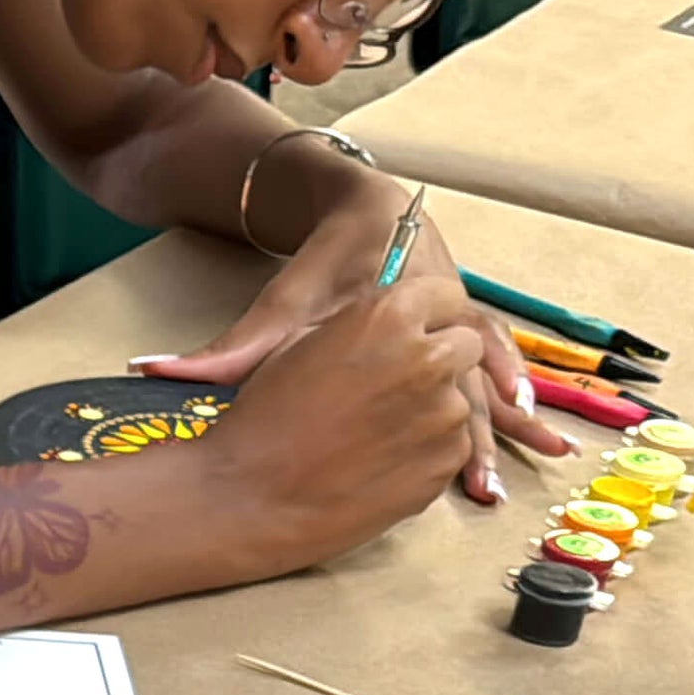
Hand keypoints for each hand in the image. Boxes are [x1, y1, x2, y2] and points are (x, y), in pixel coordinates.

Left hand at [139, 195, 574, 502]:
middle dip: (486, 425)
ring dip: (512, 416)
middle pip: (472, 370)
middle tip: (484, 482)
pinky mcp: (466, 332)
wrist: (364, 212)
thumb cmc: (321, 263)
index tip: (450, 426)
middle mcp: (446, 306)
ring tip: (541, 456)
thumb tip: (151, 371)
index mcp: (405, 294)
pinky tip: (530, 428)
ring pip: (494, 371)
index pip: (431, 343)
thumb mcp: (279, 305)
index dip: (440, 387)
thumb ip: (226, 348)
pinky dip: (511, 396)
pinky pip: (495, 366)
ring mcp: (462, 320)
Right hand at [193, 274, 492, 577]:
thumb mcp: (288, 352)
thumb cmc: (261, 421)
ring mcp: (445, 414)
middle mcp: (428, 358)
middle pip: (463, 346)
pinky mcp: (446, 462)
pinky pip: (450, 445)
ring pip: (459, 399)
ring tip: (372, 432)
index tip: (409, 332)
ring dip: (429, 408)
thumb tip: (367, 328)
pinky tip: (377, 460)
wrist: (250, 502)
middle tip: (391, 384)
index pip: (442, 297)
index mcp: (388, 317)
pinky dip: (424, 450)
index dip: (425, 315)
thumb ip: (348, 333)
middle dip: (438, 359)